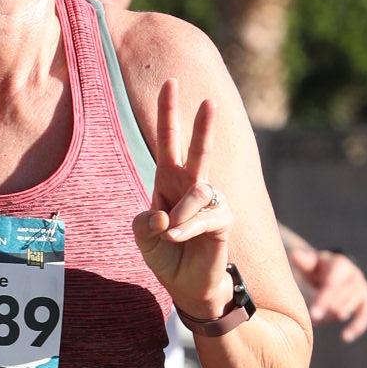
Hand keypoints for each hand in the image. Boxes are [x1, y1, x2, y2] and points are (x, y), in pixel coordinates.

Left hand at [132, 81, 236, 325]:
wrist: (186, 285)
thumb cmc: (166, 255)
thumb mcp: (143, 236)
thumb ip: (145, 222)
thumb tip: (164, 215)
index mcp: (169, 181)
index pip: (168, 141)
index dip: (168, 113)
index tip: (170, 82)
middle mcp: (192, 186)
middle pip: (197, 149)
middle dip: (200, 125)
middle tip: (208, 100)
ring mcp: (211, 201)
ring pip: (197, 192)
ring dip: (179, 215)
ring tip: (171, 234)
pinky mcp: (223, 219)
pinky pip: (204, 216)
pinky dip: (186, 228)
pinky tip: (177, 238)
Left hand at [284, 236, 366, 342]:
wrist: (327, 272)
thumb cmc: (313, 269)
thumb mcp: (307, 264)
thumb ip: (304, 262)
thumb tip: (295, 255)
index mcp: (340, 264)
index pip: (333, 284)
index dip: (324, 300)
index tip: (312, 314)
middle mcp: (354, 274)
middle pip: (343, 296)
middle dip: (329, 308)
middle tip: (314, 318)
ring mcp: (361, 287)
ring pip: (353, 305)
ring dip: (339, 314)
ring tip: (325, 318)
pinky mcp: (366, 300)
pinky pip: (365, 314)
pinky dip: (357, 326)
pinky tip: (345, 337)